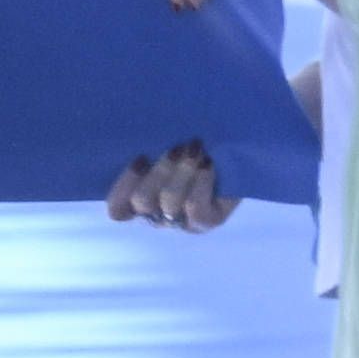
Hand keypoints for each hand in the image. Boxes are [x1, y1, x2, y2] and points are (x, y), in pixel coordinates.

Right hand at [105, 141, 238, 231]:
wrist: (241, 154)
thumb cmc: (196, 147)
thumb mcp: (168, 146)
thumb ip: (148, 149)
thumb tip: (131, 135)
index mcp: (142, 201)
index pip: (118, 209)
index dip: (123, 186)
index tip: (141, 157)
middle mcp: (159, 215)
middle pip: (142, 201)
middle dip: (159, 170)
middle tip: (177, 148)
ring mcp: (183, 222)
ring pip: (169, 203)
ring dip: (182, 171)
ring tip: (196, 148)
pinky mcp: (208, 222)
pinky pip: (195, 209)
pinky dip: (201, 183)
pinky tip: (209, 163)